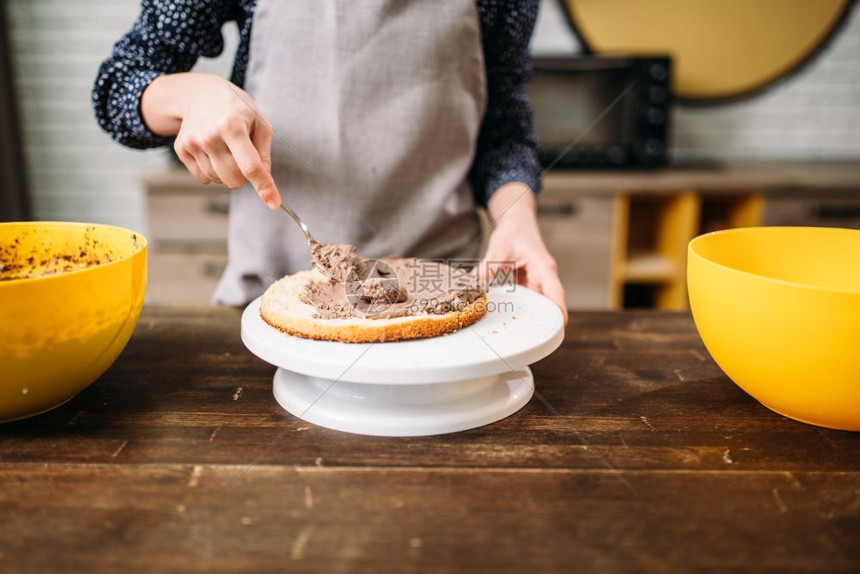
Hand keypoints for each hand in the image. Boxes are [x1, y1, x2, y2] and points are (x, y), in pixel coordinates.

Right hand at [141, 72, 279, 208]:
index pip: (250, 166)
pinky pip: (203, 178)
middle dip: (243, 175)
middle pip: (234, 180)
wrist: (200, 93)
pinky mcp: (181, 149)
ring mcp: (193, 143)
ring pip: (218, 180)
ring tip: (225, 147)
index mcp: (232, 126)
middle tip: (242, 154)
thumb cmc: (236, 108)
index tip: (274, 203)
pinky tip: (213, 151)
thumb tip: (265, 180)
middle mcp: (209, 136)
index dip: (264, 187)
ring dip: (226, 171)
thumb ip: (264, 153)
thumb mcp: (259, 122)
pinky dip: (212, 170)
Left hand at [481, 183, 568, 324]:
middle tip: (530, 341)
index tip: (559, 327)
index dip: (559, 311)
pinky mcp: (528, 285)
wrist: (516, 223)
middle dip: (543, 322)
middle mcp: (543, 277)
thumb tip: (474, 288)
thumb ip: (488, 268)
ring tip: (517, 336)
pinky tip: (506, 321)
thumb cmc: (513, 232)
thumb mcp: (499, 248)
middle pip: (548, 304)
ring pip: (537, 305)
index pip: (556, 292)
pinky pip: (526, 301)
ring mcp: (536, 282)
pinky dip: (518, 310)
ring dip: (529, 318)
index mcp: (543, 267)